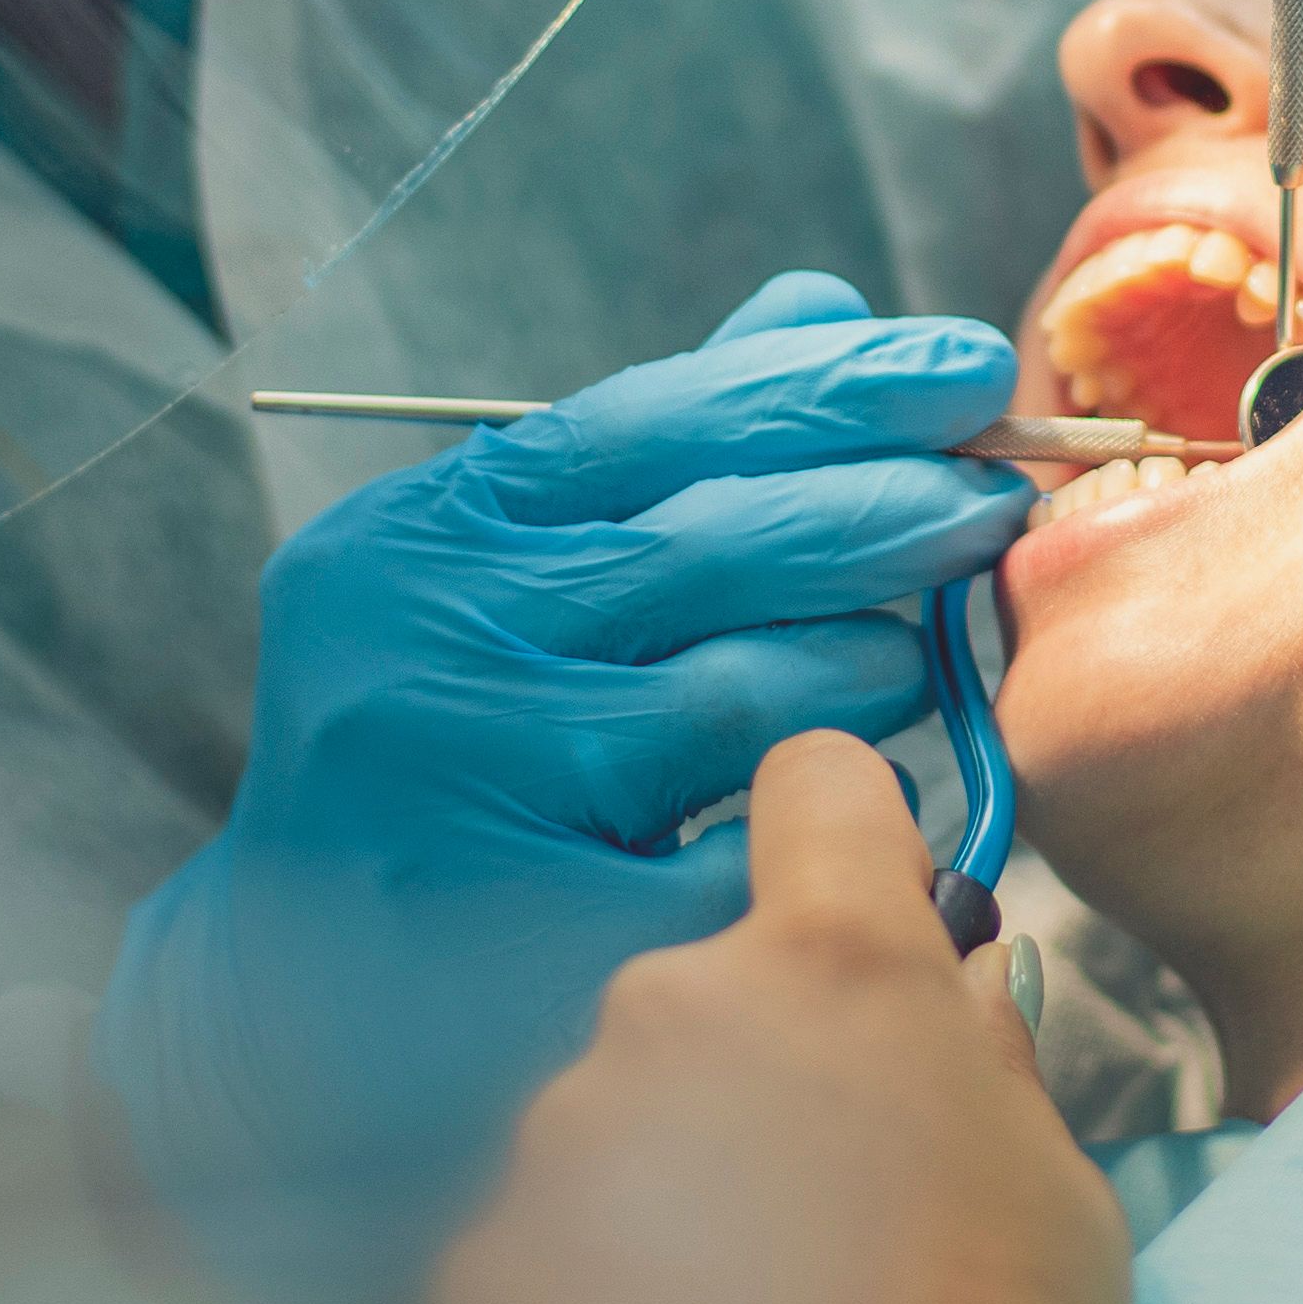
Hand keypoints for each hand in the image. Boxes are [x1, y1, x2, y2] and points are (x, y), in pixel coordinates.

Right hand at [94, 273, 1025, 1299]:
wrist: (310, 997)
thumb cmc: (449, 749)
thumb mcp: (506, 582)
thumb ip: (656, 451)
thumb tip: (817, 306)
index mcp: (421, 536)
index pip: (658, 419)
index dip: (834, 386)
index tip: (969, 363)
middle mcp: (424, 645)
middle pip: (721, 546)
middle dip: (890, 512)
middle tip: (992, 504)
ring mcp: (470, 794)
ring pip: (750, 702)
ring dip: (864, 674)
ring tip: (896, 672)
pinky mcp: (531, 937)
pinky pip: (749, 859)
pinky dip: (821, 829)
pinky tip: (848, 822)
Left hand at [432, 733, 1131, 1303]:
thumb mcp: (1052, 1174)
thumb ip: (982, 1050)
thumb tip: (955, 982)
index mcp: (832, 960)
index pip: (812, 789)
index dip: (841, 836)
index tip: (857, 897)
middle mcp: (671, 1005)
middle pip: (707, 986)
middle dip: (754, 1067)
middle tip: (825, 1210)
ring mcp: (561, 1134)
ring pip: (613, 1119)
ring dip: (666, 1187)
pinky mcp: (484, 1265)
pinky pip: (538, 1247)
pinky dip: (588, 1301)